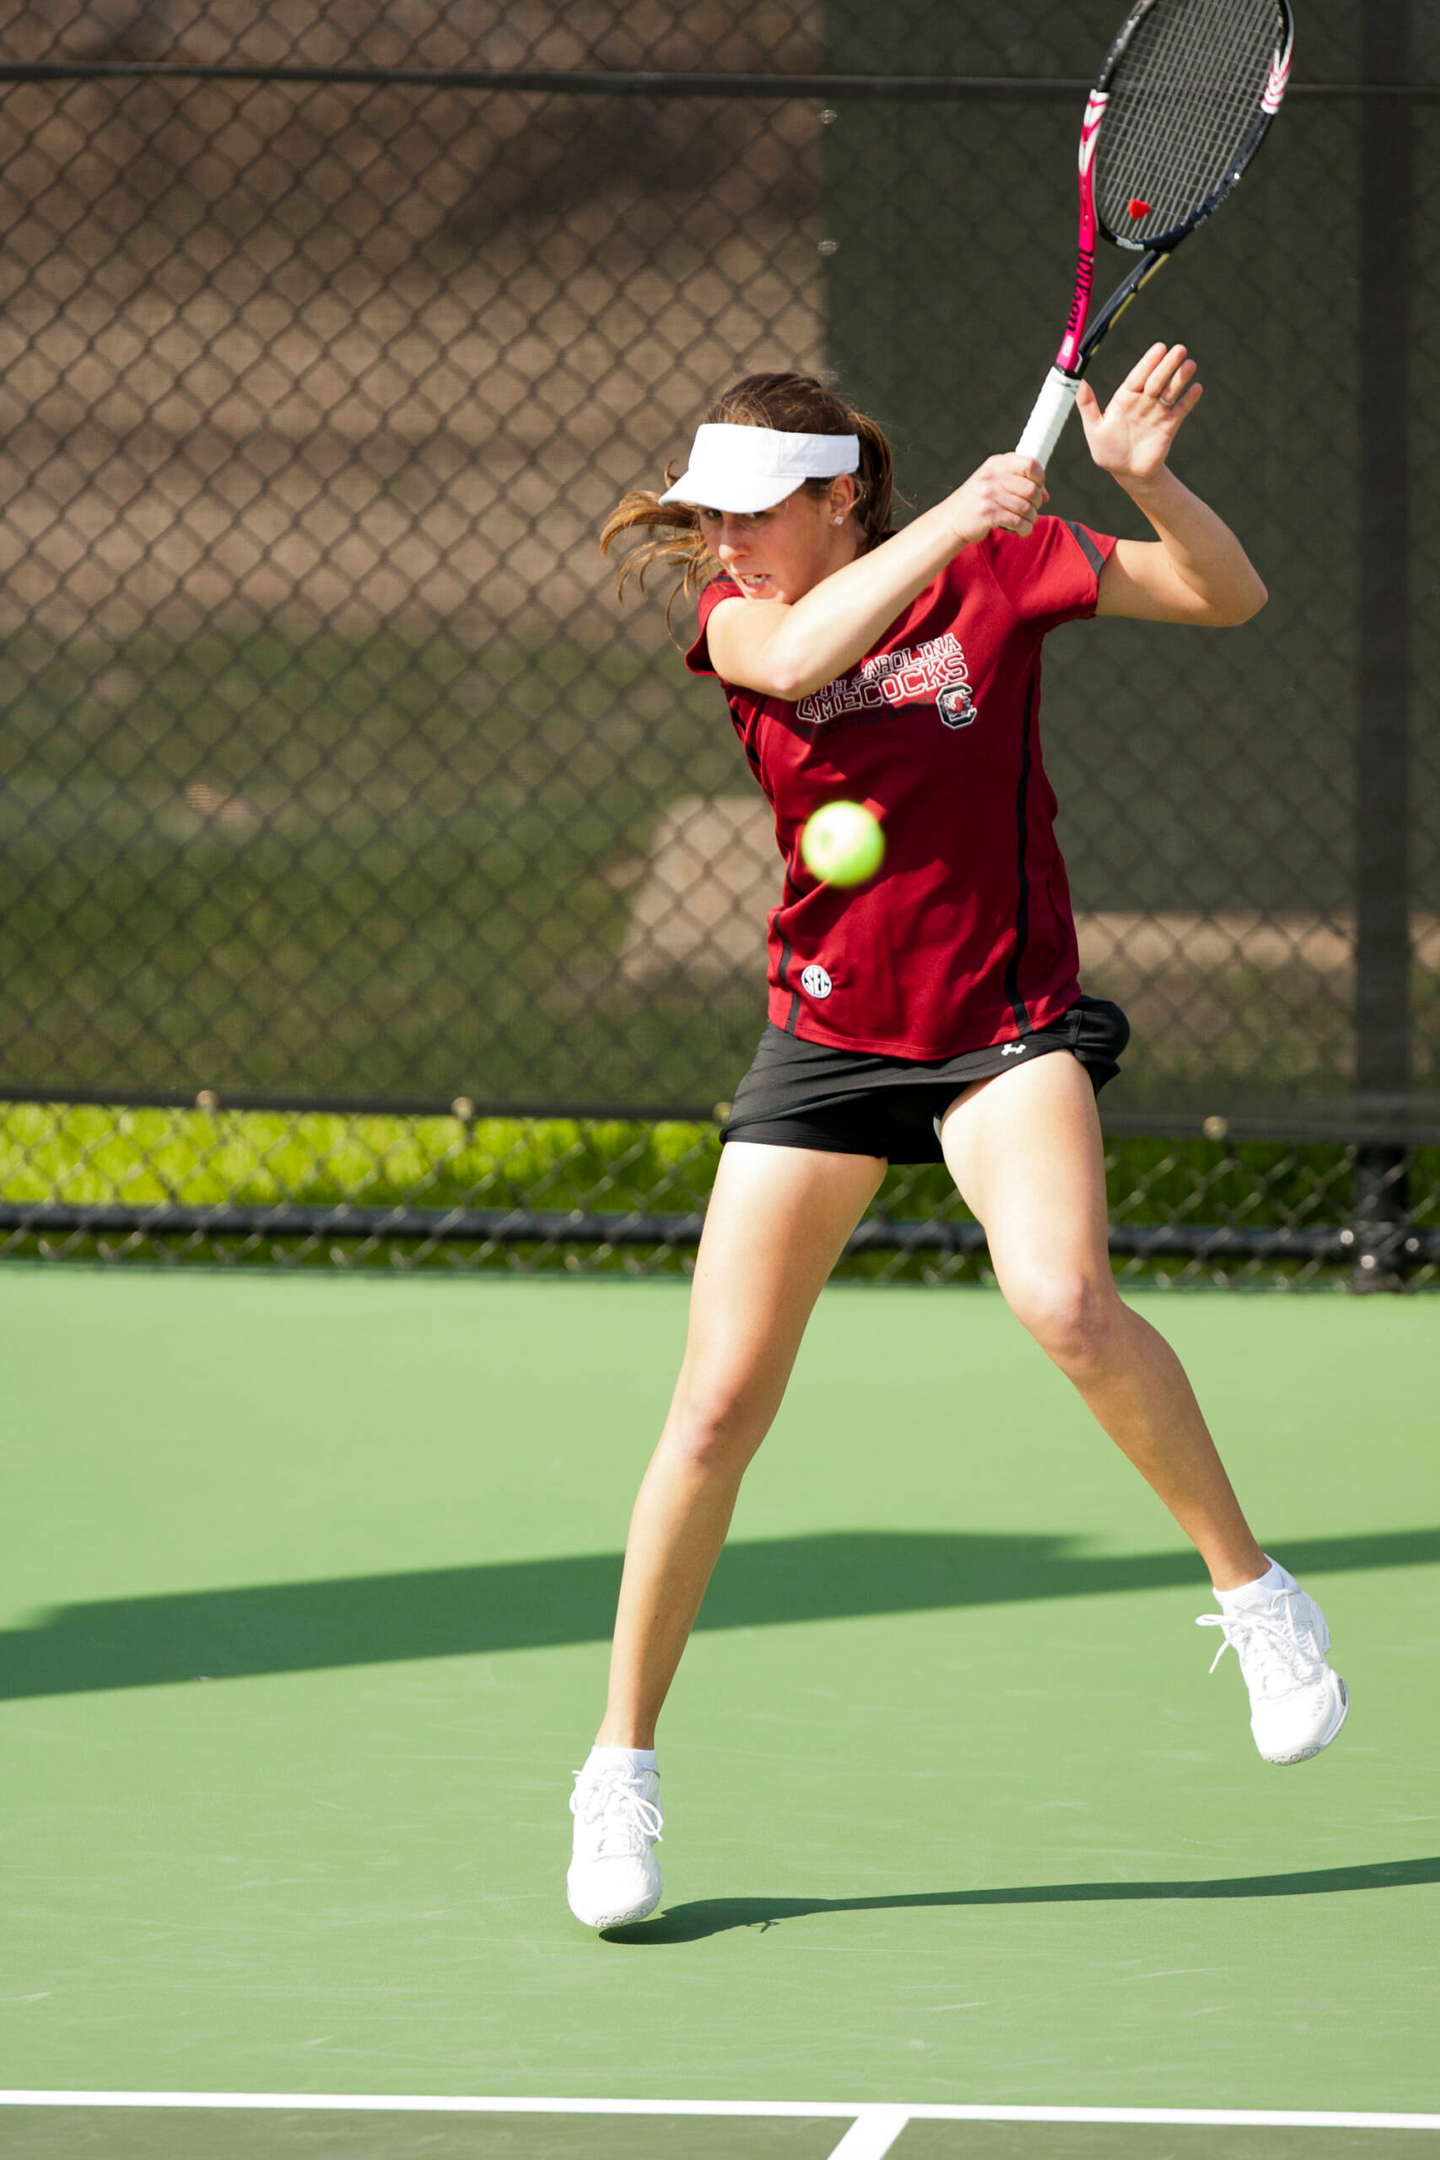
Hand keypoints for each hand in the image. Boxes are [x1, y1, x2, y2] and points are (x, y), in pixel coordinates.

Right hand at [943, 453, 1048, 547]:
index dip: (1040, 478)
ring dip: (1031, 518)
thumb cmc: (977, 501)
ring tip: (1027, 522)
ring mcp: (989, 494)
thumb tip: (1046, 495)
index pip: (1031, 464)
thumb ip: (1019, 482)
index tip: (1037, 488)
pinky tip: (1022, 531)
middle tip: (1032, 510)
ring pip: (1026, 508)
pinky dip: (1025, 529)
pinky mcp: (987, 513)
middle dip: (1037, 503)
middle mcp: (993, 476)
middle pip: (1031, 489)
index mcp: (997, 463)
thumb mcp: (994, 482)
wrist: (950, 520)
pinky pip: (1017, 522)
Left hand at [1076, 342, 1201, 486]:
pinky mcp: (1169, 425)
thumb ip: (1088, 406)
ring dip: (1180, 378)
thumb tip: (1078, 382)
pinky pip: (1181, 410)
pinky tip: (1196, 388)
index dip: (1148, 362)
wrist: (1127, 473)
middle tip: (1179, 349)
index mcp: (1125, 398)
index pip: (1138, 376)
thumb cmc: (1108, 451)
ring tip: (1190, 365)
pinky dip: (1189, 399)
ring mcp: (1158, 412)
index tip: (1159, 348)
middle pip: (1157, 379)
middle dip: (1168, 365)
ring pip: (1171, 391)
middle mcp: (1143, 401)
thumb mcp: (1094, 429)